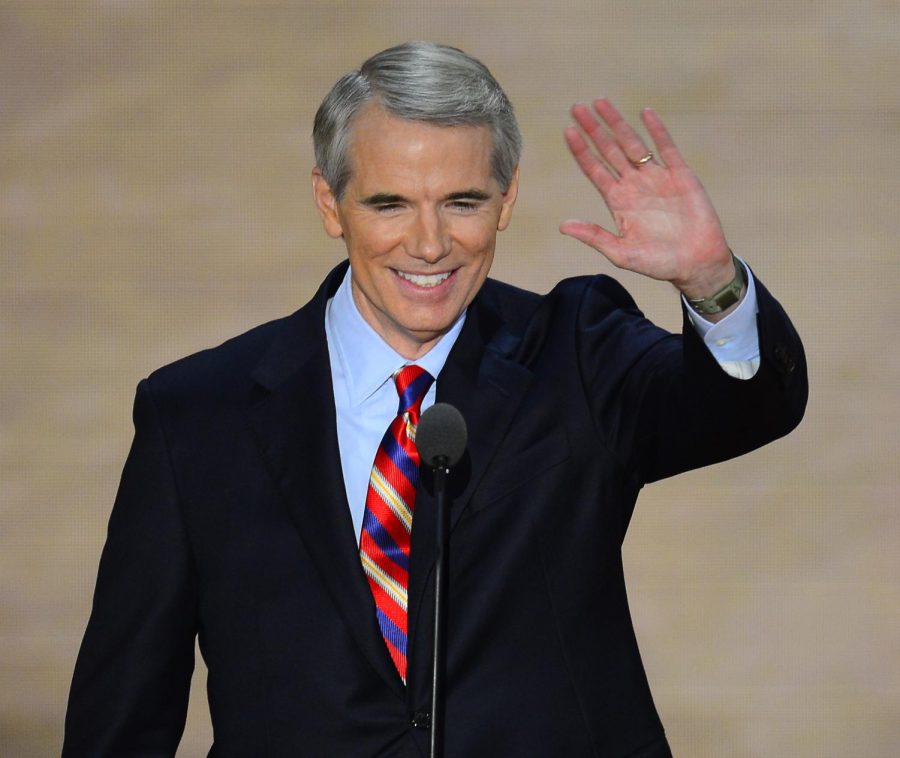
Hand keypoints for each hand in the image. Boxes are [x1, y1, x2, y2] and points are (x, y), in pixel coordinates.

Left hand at [560, 99, 734, 299]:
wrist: (696, 263)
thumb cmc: (658, 263)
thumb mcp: (621, 253)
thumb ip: (594, 236)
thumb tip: (563, 226)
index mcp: (618, 202)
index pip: (595, 170)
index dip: (581, 151)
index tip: (568, 131)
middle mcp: (634, 185)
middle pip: (609, 151)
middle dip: (594, 130)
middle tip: (577, 108)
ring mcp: (657, 178)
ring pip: (632, 144)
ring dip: (617, 124)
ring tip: (601, 103)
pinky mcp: (681, 176)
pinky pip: (667, 148)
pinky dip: (657, 130)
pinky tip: (645, 113)